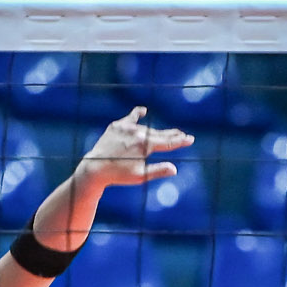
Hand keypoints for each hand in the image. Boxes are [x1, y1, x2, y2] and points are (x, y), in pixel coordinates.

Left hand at [77, 107, 193, 188]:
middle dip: (172, 135)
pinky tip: (143, 111)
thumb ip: (158, 171)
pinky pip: (130, 118)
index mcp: (145, 145)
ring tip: (166, 133)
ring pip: (146, 129)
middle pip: (159, 134)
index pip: (168, 142)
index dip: (180, 141)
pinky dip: (136, 114)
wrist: (95, 168)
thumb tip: (174, 169)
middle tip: (183, 135)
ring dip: (155, 132)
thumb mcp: (140, 176)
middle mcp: (137, 133)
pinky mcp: (117, 126)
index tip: (190, 139)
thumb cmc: (118, 175)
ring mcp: (127, 128)